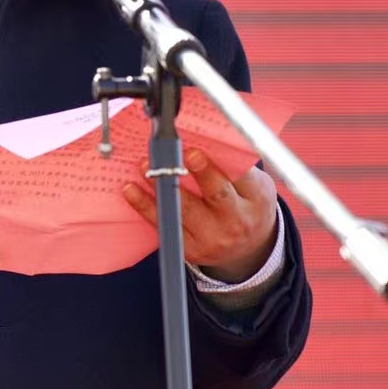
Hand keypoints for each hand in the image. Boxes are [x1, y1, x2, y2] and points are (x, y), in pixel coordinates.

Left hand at [121, 147, 277, 283]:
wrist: (249, 249)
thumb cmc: (246, 205)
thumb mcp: (253, 185)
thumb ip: (233, 166)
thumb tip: (199, 138)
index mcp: (255, 199)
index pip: (240, 178)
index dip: (216, 165)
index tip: (194, 151)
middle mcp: (236, 221)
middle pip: (216, 196)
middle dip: (194, 175)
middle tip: (173, 157)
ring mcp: (213, 238)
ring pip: (184, 212)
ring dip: (161, 188)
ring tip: (145, 168)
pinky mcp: (191, 249)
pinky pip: (166, 227)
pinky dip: (146, 207)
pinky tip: (131, 190)